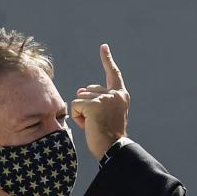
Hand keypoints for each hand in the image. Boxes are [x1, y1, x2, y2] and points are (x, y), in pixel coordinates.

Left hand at [71, 44, 129, 159]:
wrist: (114, 149)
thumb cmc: (109, 136)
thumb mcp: (106, 114)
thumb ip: (97, 100)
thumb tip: (80, 90)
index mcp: (121, 96)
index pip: (113, 74)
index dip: (107, 60)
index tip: (103, 46)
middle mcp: (115, 94)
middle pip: (87, 91)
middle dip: (86, 106)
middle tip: (98, 122)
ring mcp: (105, 98)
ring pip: (80, 99)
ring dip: (82, 114)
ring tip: (94, 125)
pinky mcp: (94, 105)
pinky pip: (74, 106)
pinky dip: (77, 118)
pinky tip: (88, 126)